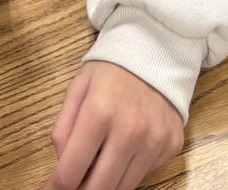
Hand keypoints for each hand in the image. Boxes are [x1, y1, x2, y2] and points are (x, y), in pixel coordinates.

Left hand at [42, 61, 183, 189]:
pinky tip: (126, 149)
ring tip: (99, 164)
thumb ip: (62, 129)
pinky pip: (144, 174)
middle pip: (98, 189)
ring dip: (106, 183)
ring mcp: (154, 141)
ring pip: (123, 188)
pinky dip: (130, 170)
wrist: (155, 51)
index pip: (71, 173)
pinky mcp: (171, 146)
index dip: (56, 188)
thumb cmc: (111, 71)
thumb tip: (61, 167)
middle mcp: (130, 131)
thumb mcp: (77, 89)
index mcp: (99, 113)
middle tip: (76, 181)